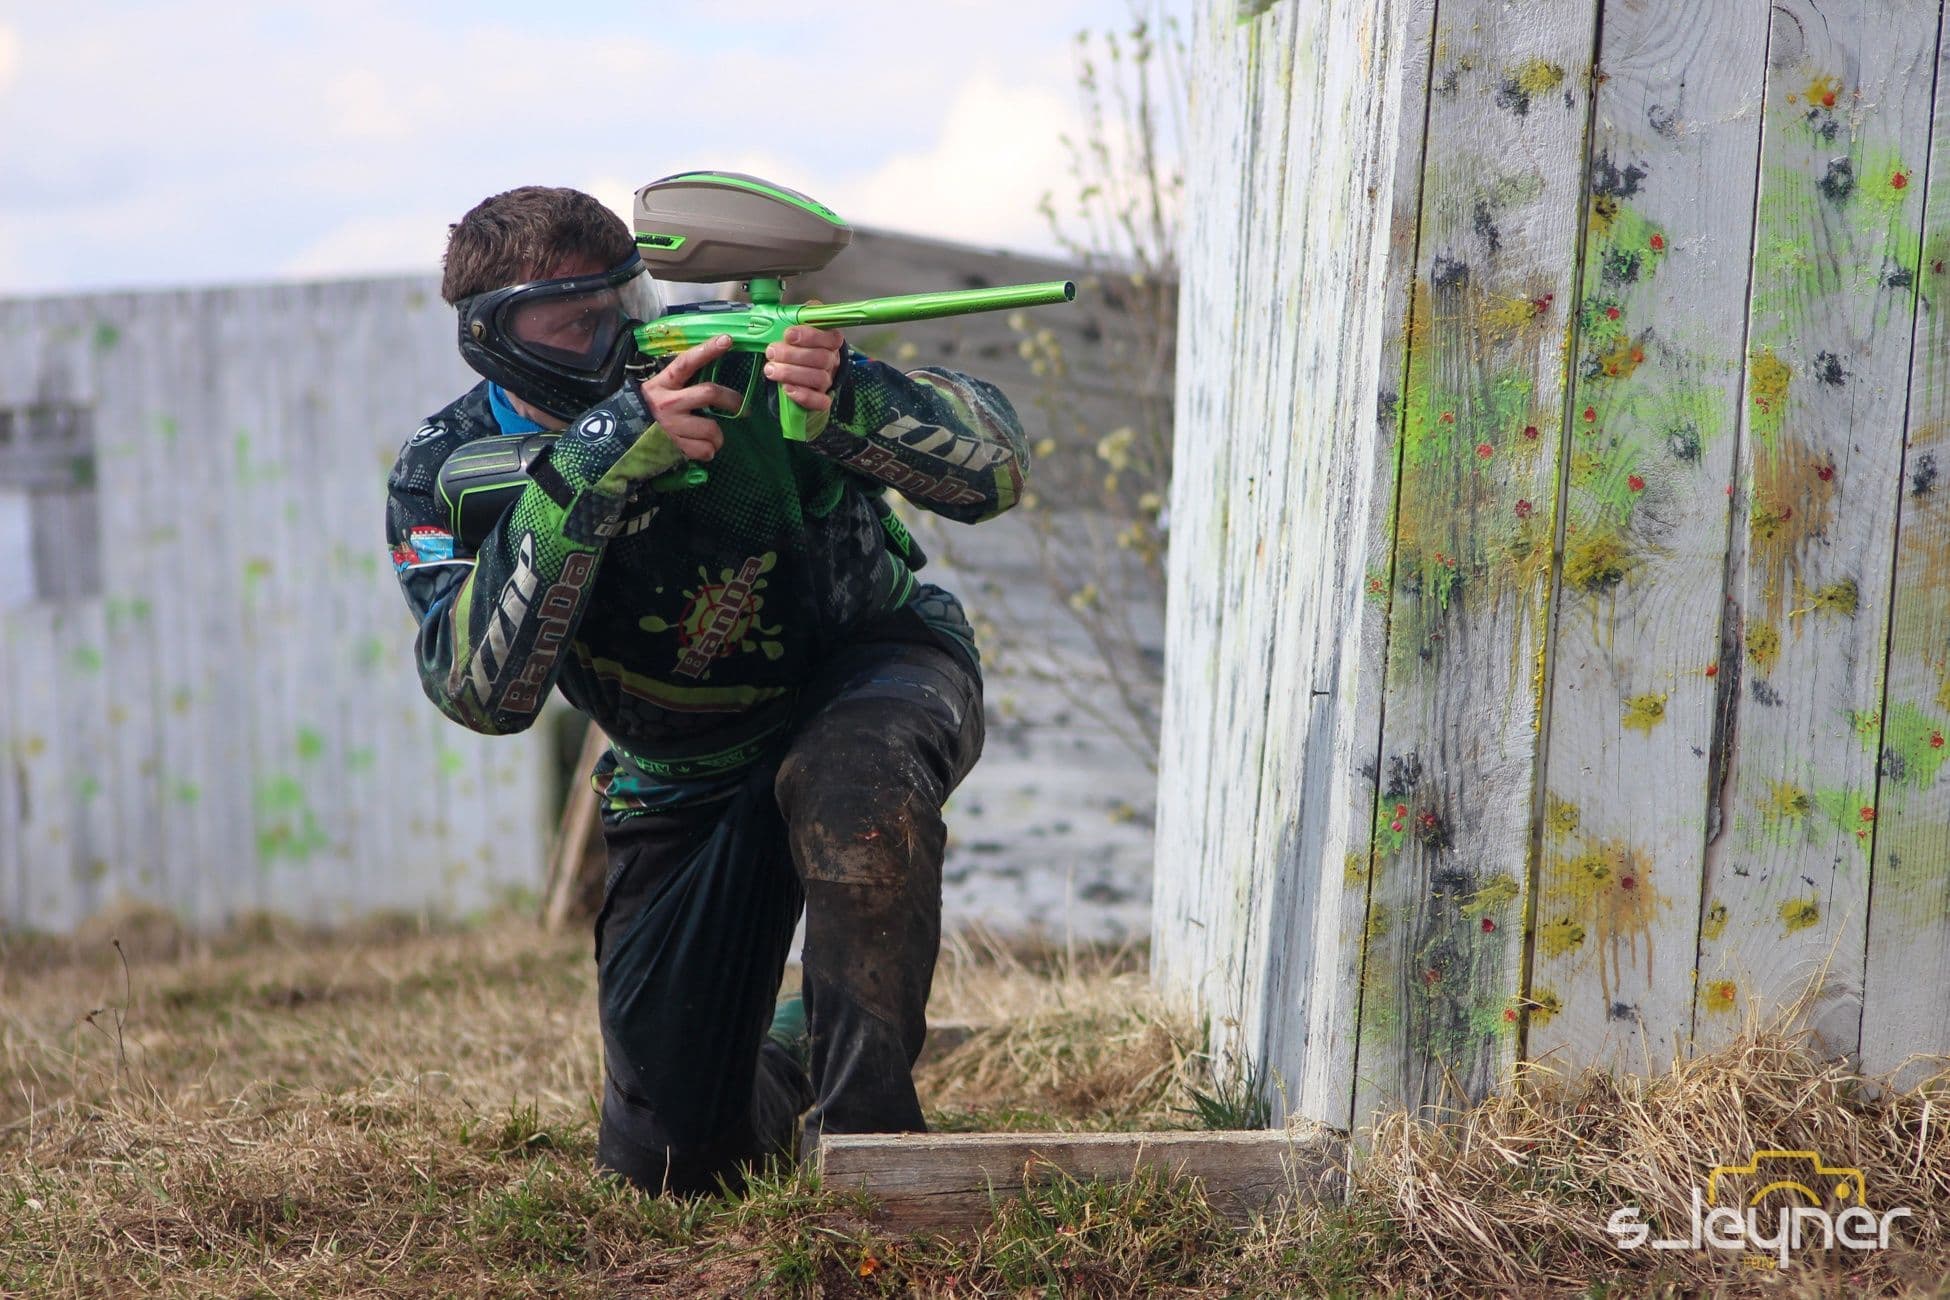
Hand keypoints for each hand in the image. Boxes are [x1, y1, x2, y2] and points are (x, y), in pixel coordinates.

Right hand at [638, 335, 742, 459]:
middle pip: (709, 393)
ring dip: (718, 435)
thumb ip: (683, 380)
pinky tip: (703, 447)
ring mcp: (671, 425)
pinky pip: (704, 450)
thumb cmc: (652, 407)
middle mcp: (668, 402)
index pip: (686, 362)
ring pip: (711, 428)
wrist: (625, 434)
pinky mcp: (674, 445)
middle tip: (739, 405)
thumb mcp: (662, 388)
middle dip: (731, 400)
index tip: (727, 340)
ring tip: (715, 436)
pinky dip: (708, 451)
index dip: (707, 350)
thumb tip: (711, 371)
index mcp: (664, 382)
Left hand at [764, 322, 844, 411]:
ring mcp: (828, 380)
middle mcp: (832, 359)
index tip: (788, 334)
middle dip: (792, 355)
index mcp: (830, 339)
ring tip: (771, 369)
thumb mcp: (799, 324)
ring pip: (819, 378)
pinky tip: (787, 389)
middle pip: (822, 358)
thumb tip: (787, 312)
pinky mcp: (822, 398)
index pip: (828, 337)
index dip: (809, 336)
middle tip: (771, 352)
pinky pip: (821, 401)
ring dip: (792, 374)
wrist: (800, 367)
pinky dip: (804, 396)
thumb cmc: (798, 343)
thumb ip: (798, 316)